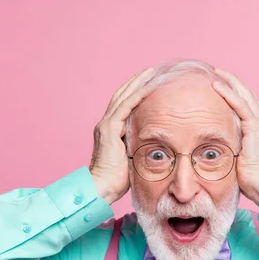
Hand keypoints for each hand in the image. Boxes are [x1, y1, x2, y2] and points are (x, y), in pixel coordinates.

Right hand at [90, 67, 154, 203]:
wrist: (102, 188)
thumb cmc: (117, 180)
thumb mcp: (132, 159)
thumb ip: (139, 148)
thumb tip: (156, 148)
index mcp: (110, 130)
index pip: (123, 105)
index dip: (134, 93)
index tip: (148, 84)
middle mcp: (106, 124)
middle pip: (121, 96)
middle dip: (136, 82)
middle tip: (151, 71)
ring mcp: (106, 126)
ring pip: (123, 97)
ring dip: (137, 83)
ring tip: (150, 73)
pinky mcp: (109, 130)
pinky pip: (125, 107)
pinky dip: (136, 96)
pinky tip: (147, 88)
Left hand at [212, 68, 258, 207]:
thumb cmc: (248, 178)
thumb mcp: (235, 157)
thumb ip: (227, 147)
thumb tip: (208, 147)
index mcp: (256, 128)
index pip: (244, 103)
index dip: (233, 91)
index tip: (218, 82)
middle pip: (246, 93)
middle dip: (232, 81)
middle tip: (216, 70)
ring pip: (244, 95)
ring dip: (229, 82)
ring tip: (215, 71)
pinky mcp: (255, 128)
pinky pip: (241, 106)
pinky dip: (229, 94)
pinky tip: (217, 85)